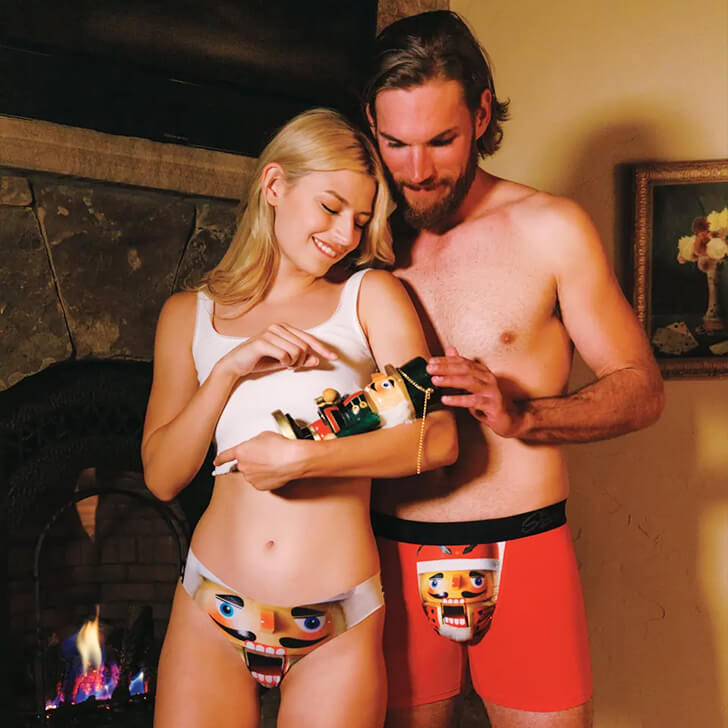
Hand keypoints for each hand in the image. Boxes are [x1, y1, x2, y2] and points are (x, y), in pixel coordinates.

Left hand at [213, 431, 308, 490]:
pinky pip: (260, 481)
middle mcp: (243, 465)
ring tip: (273, 463)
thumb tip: (256, 447)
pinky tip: (274, 470)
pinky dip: (266, 477)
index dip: (220, 459)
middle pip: (244, 463)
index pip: (225, 456)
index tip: (217, 462)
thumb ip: (254, 442)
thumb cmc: (280, 447)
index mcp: (241, 451)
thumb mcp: (264, 436)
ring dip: (259, 469)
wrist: (292, 459)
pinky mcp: (260, 486)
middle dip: (252, 460)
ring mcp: (251, 477)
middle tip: (266, 456)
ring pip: (252, 473)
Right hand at [220, 324, 336, 378]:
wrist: (236, 364)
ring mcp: (270, 332)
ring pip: (297, 351)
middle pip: (304, 346)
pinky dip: (285, 363)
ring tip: (284, 364)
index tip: (333, 357)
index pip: (308, 338)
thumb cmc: (260, 360)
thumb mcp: (284, 361)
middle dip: (302, 361)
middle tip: (292, 366)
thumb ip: (300, 359)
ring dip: (293, 363)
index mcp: (284, 328)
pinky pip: (285, 355)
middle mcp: (278, 326)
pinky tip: (278, 363)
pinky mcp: (263, 341)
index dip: (322, 348)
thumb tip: (316, 360)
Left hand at [427, 346, 527, 437]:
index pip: (462, 361)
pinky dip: (459, 399)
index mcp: (482, 371)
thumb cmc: (486, 401)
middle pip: (465, 369)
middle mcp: (488, 378)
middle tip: (429, 369)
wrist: (506, 419)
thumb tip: (450, 349)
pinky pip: (474, 401)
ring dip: (451, 380)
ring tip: (435, 381)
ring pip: (469, 382)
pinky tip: (446, 399)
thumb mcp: (472, 384)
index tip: (430, 361)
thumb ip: (461, 368)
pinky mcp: (493, 404)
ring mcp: (491, 391)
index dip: (446, 360)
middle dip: (446, 368)